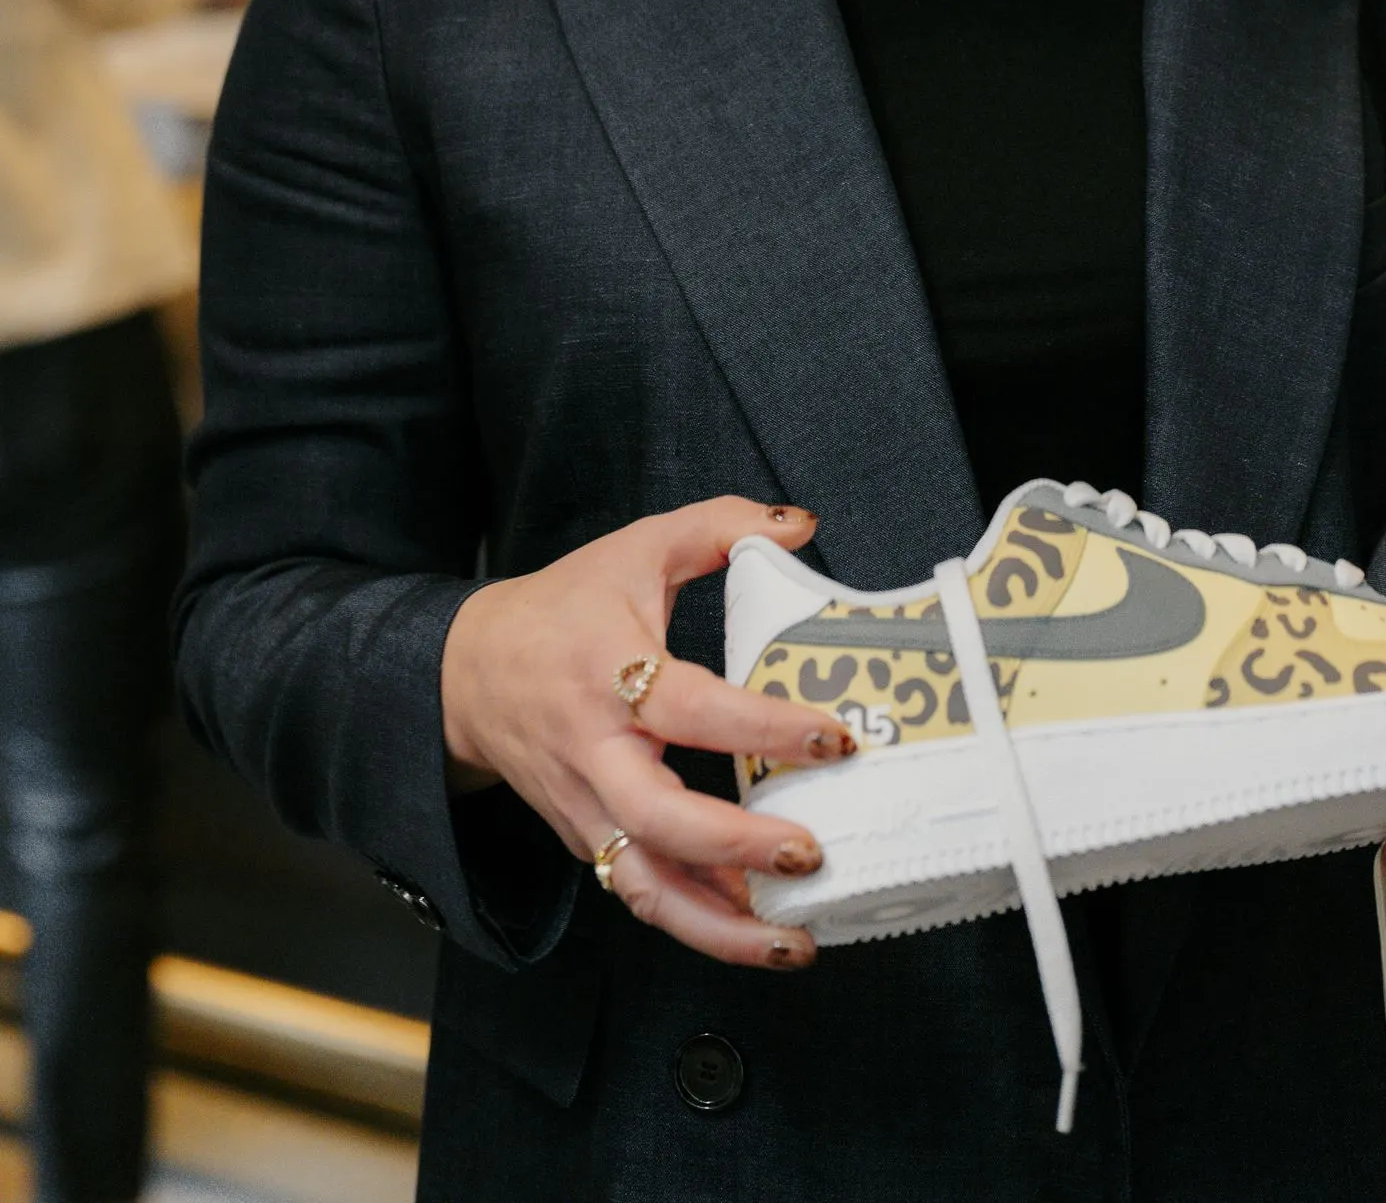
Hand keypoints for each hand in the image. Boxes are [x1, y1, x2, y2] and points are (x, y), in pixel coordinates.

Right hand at [439, 496, 857, 971]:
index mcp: (609, 673)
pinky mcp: (588, 842)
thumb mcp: (638, 546)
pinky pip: (642, 894)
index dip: (764, 727)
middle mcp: (595, 753)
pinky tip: (760, 930)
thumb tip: (800, 526)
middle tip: (812, 850)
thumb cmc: (565, 608)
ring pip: (644, 889)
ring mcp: (587, 809)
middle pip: (657, 822)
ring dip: (720, 929)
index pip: (690, 707)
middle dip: (737, 848)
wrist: (467, 671)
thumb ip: (721, 526)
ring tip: (797, 942)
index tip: (834, 738)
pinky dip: (699, 923)